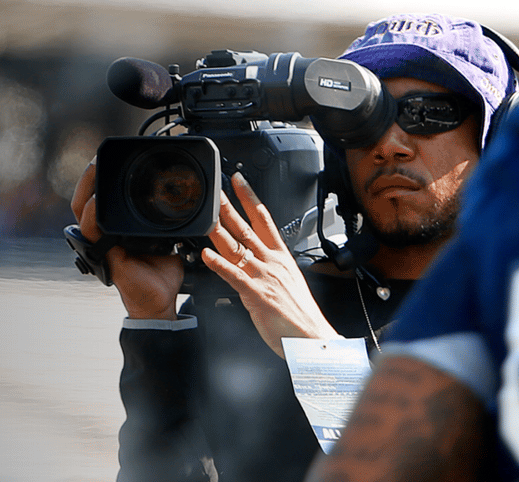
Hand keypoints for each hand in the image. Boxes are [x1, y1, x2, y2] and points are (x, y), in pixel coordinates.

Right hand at [72, 161, 185, 319]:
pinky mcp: (105, 254)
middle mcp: (104, 234)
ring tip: (94, 169)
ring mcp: (102, 244)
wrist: (162, 299)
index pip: (100, 198)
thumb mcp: (167, 236)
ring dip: (87, 188)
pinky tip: (97, 201)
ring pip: (82, 211)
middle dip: (88, 177)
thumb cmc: (161, 272)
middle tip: (96, 159)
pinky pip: (92, 232)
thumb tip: (181, 198)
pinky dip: (94, 215)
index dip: (98, 178)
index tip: (105, 158)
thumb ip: (167, 219)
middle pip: (84, 199)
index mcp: (116, 227)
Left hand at [203, 172, 341, 357]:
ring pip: (237, 247)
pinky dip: (219, 264)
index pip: (264, 219)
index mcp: (281, 258)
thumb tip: (257, 259)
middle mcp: (272, 263)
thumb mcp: (288, 282)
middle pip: (247, 228)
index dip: (250, 198)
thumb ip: (271, 268)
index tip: (239, 181)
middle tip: (214, 190)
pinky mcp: (257, 295)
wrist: (313, 338)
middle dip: (229, 207)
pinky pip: (234, 276)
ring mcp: (264, 277)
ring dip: (219, 230)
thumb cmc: (299, 315)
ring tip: (205, 215)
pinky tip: (207, 254)